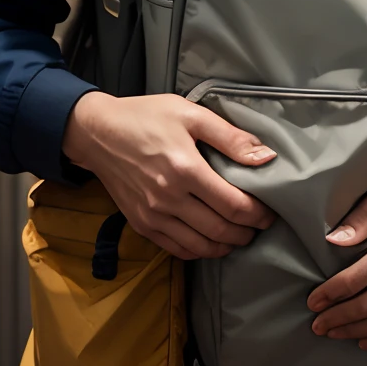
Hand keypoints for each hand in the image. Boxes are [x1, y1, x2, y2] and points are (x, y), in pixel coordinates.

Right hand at [63, 91, 275, 260]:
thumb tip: (266, 157)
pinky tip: (210, 242)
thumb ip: (230, 137)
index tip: (269, 213)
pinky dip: (199, 250)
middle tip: (259, 227)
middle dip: (246, 233)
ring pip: (200, 246)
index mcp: (185, 169)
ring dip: (225, 246)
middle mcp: (168, 198)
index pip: (233, 205)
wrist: (96, 133)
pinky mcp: (141, 223)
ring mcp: (153, 215)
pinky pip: (176, 249)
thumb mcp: (190, 114)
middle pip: (220, 230)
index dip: (258, 215)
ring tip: (239, 236)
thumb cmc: (145, 117)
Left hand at [307, 180, 366, 349]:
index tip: (313, 301)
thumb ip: (363, 217)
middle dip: (336, 319)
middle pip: (366, 308)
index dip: (329, 294)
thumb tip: (333, 240)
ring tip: (334, 333)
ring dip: (354, 332)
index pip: (355, 280)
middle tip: (317, 324)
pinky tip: (365, 339)